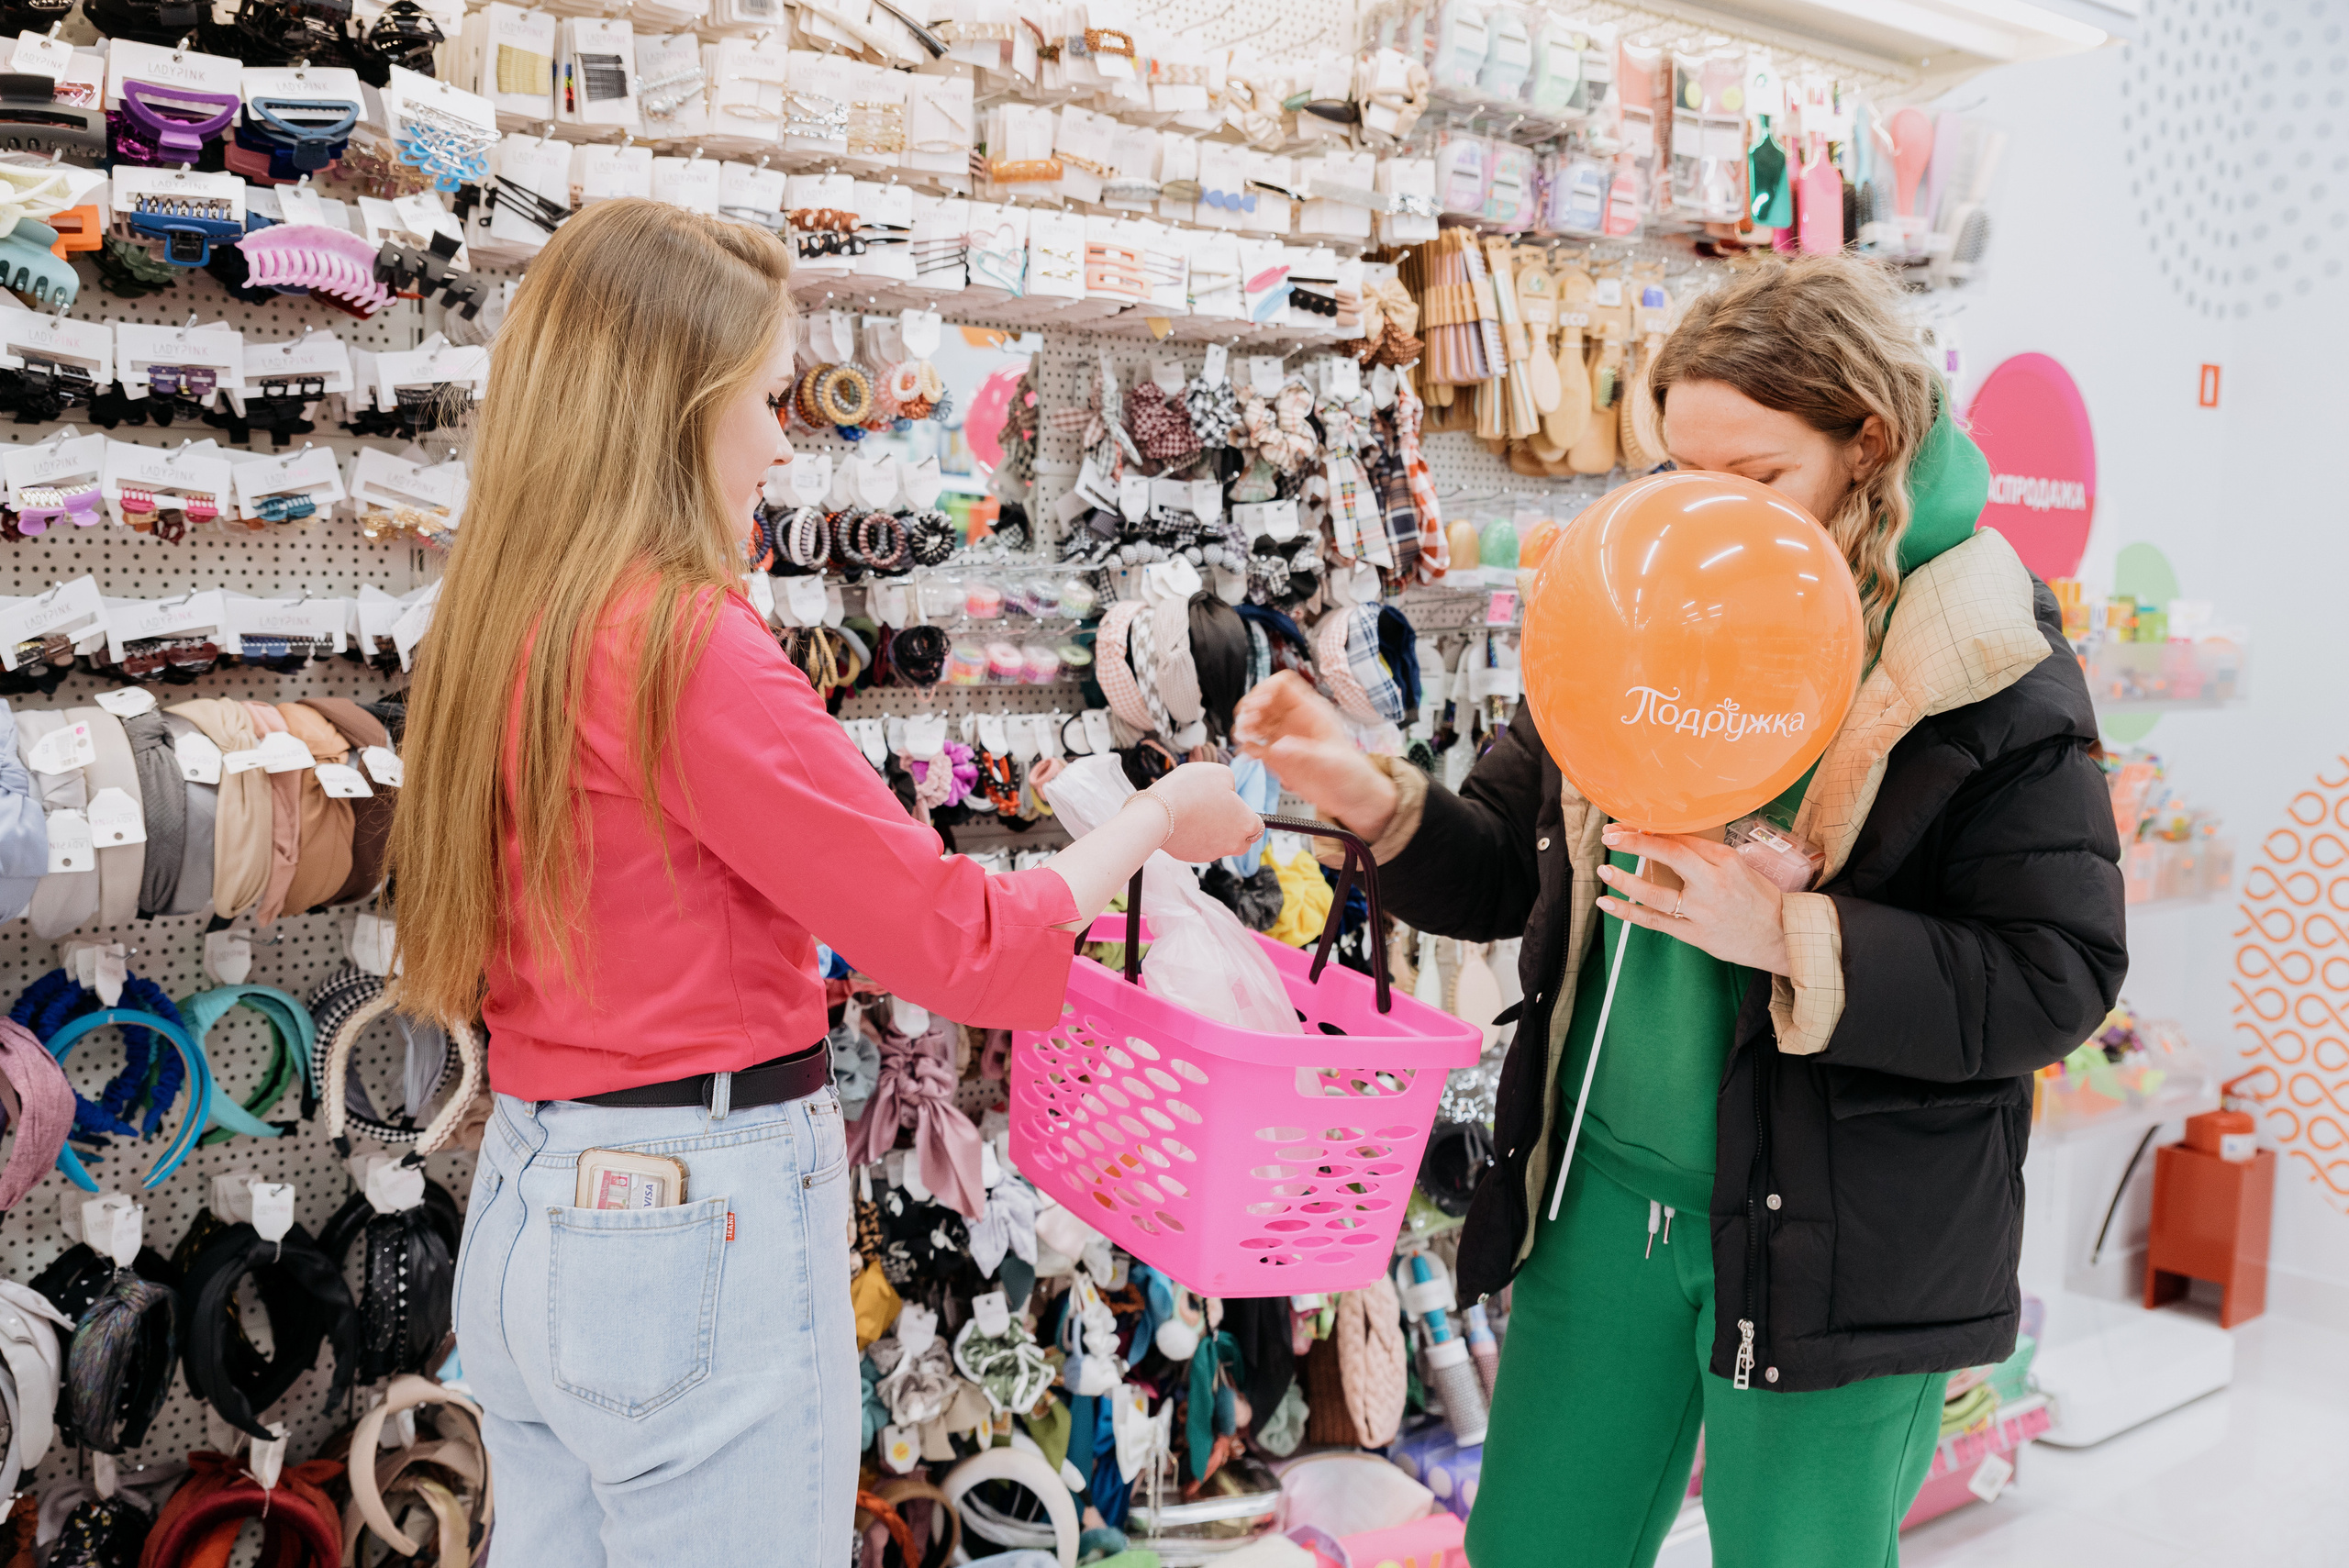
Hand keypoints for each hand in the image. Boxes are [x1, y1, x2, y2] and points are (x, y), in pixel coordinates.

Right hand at [1139, 762, 1263, 862]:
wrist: (1159, 813)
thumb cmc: (1191, 790)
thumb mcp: (1220, 772)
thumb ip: (1231, 783)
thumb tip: (1229, 792)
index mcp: (1246, 823)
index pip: (1258, 825)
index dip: (1245, 813)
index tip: (1234, 806)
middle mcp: (1233, 843)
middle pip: (1242, 841)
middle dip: (1234, 829)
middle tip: (1217, 812)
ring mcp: (1213, 853)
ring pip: (1220, 845)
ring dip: (1213, 833)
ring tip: (1195, 813)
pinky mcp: (1193, 857)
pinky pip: (1199, 848)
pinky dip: (1195, 838)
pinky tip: (1184, 822)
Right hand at [1233, 670, 1397, 838]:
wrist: (1353, 799)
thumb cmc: (1351, 774)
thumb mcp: (1331, 761)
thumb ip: (1304, 754)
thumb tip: (1278, 746)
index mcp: (1310, 712)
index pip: (1283, 686)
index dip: (1266, 690)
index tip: (1257, 705)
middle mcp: (1294, 721)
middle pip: (1263, 700)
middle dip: (1250, 708)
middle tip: (1247, 725)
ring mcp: (1284, 738)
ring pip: (1255, 720)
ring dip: (1245, 726)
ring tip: (1243, 738)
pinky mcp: (1278, 758)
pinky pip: (1255, 745)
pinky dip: (1247, 747)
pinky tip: (1247, 753)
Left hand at [1595, 827, 1791, 974]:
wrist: (1782, 937)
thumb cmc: (1760, 900)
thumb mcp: (1741, 868)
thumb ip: (1708, 856)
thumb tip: (1670, 841)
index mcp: (1727, 860)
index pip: (1682, 839)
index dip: (1651, 832)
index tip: (1628, 826)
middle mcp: (1714, 883)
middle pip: (1669, 856)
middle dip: (1635, 844)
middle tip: (1609, 836)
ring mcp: (1703, 911)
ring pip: (1656, 892)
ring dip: (1624, 880)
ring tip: (1604, 870)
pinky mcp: (1695, 934)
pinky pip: (1655, 921)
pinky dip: (1628, 912)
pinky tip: (1608, 902)